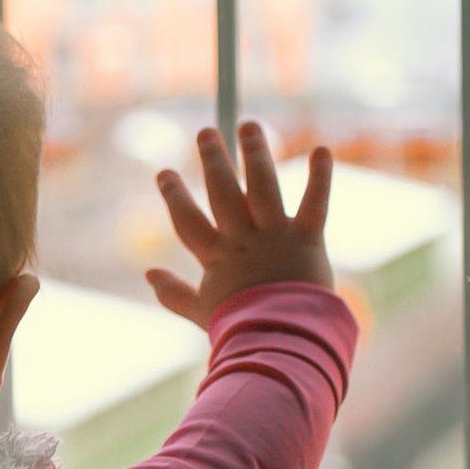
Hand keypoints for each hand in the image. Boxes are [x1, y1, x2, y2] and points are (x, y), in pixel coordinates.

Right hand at [146, 121, 334, 322]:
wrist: (280, 342)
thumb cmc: (240, 330)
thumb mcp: (202, 312)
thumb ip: (173, 293)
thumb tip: (148, 273)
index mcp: (216, 257)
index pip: (188, 220)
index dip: (174, 196)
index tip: (164, 173)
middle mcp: (242, 240)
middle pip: (223, 194)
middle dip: (213, 161)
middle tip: (206, 132)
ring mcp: (274, 237)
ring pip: (262, 188)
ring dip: (255, 154)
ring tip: (249, 126)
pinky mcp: (306, 240)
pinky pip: (314, 204)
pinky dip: (320, 177)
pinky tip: (321, 149)